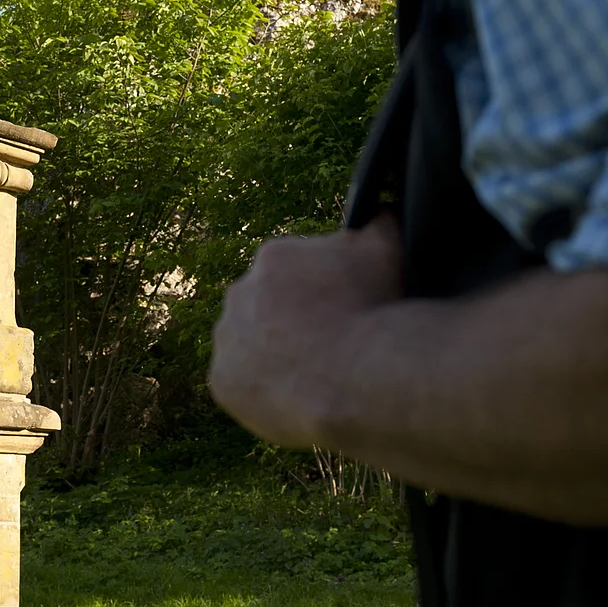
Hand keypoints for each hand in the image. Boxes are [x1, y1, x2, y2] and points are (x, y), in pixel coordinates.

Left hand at [210, 218, 404, 449]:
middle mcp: (239, 293)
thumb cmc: (372, 309)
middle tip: (327, 344)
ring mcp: (227, 339)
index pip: (291, 272)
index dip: (319, 292)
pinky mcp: (221, 382)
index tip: (341, 311)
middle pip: (265, 307)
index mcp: (272, 258)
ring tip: (312, 374)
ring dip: (272, 354)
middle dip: (290, 321)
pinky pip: (241, 385)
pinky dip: (262, 391)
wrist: (355, 375)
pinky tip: (293, 396)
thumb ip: (376, 223)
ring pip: (249, 345)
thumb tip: (379, 210)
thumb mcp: (386, 249)